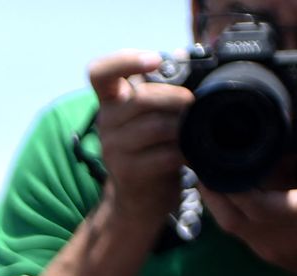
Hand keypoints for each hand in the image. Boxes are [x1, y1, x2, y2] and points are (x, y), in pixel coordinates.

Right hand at [88, 50, 191, 222]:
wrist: (140, 198)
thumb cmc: (153, 147)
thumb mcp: (153, 113)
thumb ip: (164, 87)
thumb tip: (186, 55)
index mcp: (111, 100)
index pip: (100, 71)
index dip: (125, 61)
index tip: (155, 60)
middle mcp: (106, 121)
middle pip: (141, 98)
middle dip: (176, 98)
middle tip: (194, 104)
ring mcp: (112, 148)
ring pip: (156, 126)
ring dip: (184, 127)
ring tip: (196, 131)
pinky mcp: (127, 171)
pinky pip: (164, 154)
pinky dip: (185, 152)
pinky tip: (192, 153)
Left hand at [199, 99, 296, 275]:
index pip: (251, 202)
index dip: (228, 181)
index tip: (217, 157)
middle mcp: (277, 236)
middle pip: (228, 216)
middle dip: (213, 188)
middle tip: (206, 162)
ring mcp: (266, 249)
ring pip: (227, 225)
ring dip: (218, 200)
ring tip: (216, 172)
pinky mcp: (262, 254)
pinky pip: (237, 232)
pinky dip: (230, 211)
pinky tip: (233, 192)